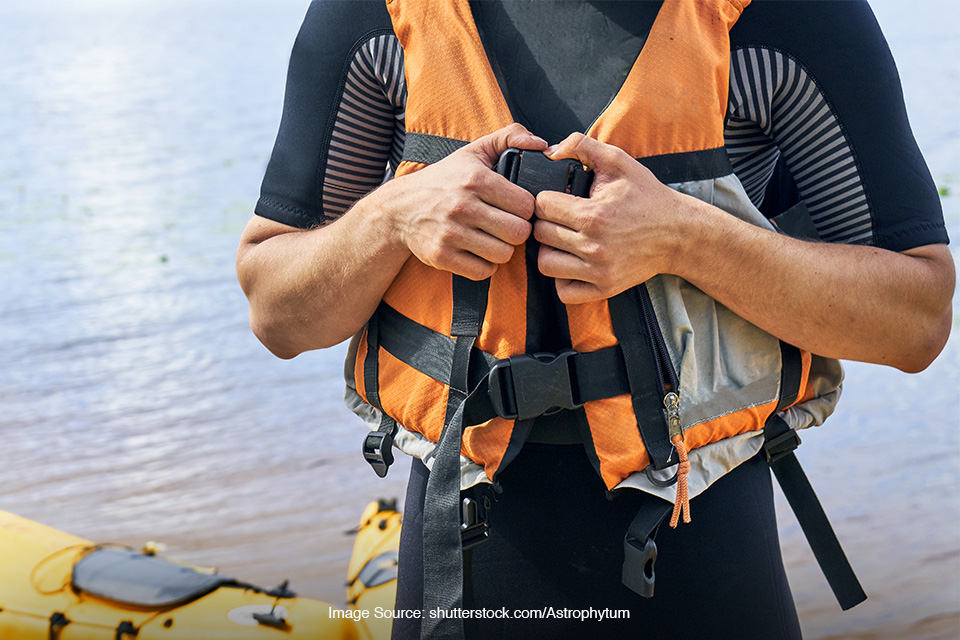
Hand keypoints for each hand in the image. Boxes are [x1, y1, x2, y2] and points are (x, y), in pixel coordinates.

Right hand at [383, 123, 547, 279]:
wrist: (398, 209)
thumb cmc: (443, 180)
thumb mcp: (473, 151)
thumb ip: (509, 137)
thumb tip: (542, 144)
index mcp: (475, 178)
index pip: (526, 205)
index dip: (526, 209)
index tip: (515, 209)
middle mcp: (462, 205)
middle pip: (518, 233)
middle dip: (517, 231)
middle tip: (506, 226)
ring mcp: (450, 233)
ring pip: (503, 254)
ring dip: (502, 250)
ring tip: (492, 239)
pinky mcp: (441, 256)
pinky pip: (482, 272)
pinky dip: (485, 266)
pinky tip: (478, 252)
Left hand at [534, 133, 682, 302]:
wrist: (679, 234)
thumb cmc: (648, 197)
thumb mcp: (619, 161)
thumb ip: (582, 145)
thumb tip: (550, 151)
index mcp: (593, 215)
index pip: (542, 207)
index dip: (546, 198)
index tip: (557, 199)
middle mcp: (593, 246)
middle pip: (541, 234)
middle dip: (547, 222)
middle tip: (561, 218)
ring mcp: (598, 271)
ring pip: (546, 264)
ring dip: (550, 250)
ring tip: (563, 240)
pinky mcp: (604, 288)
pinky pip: (564, 292)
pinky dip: (562, 279)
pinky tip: (572, 263)